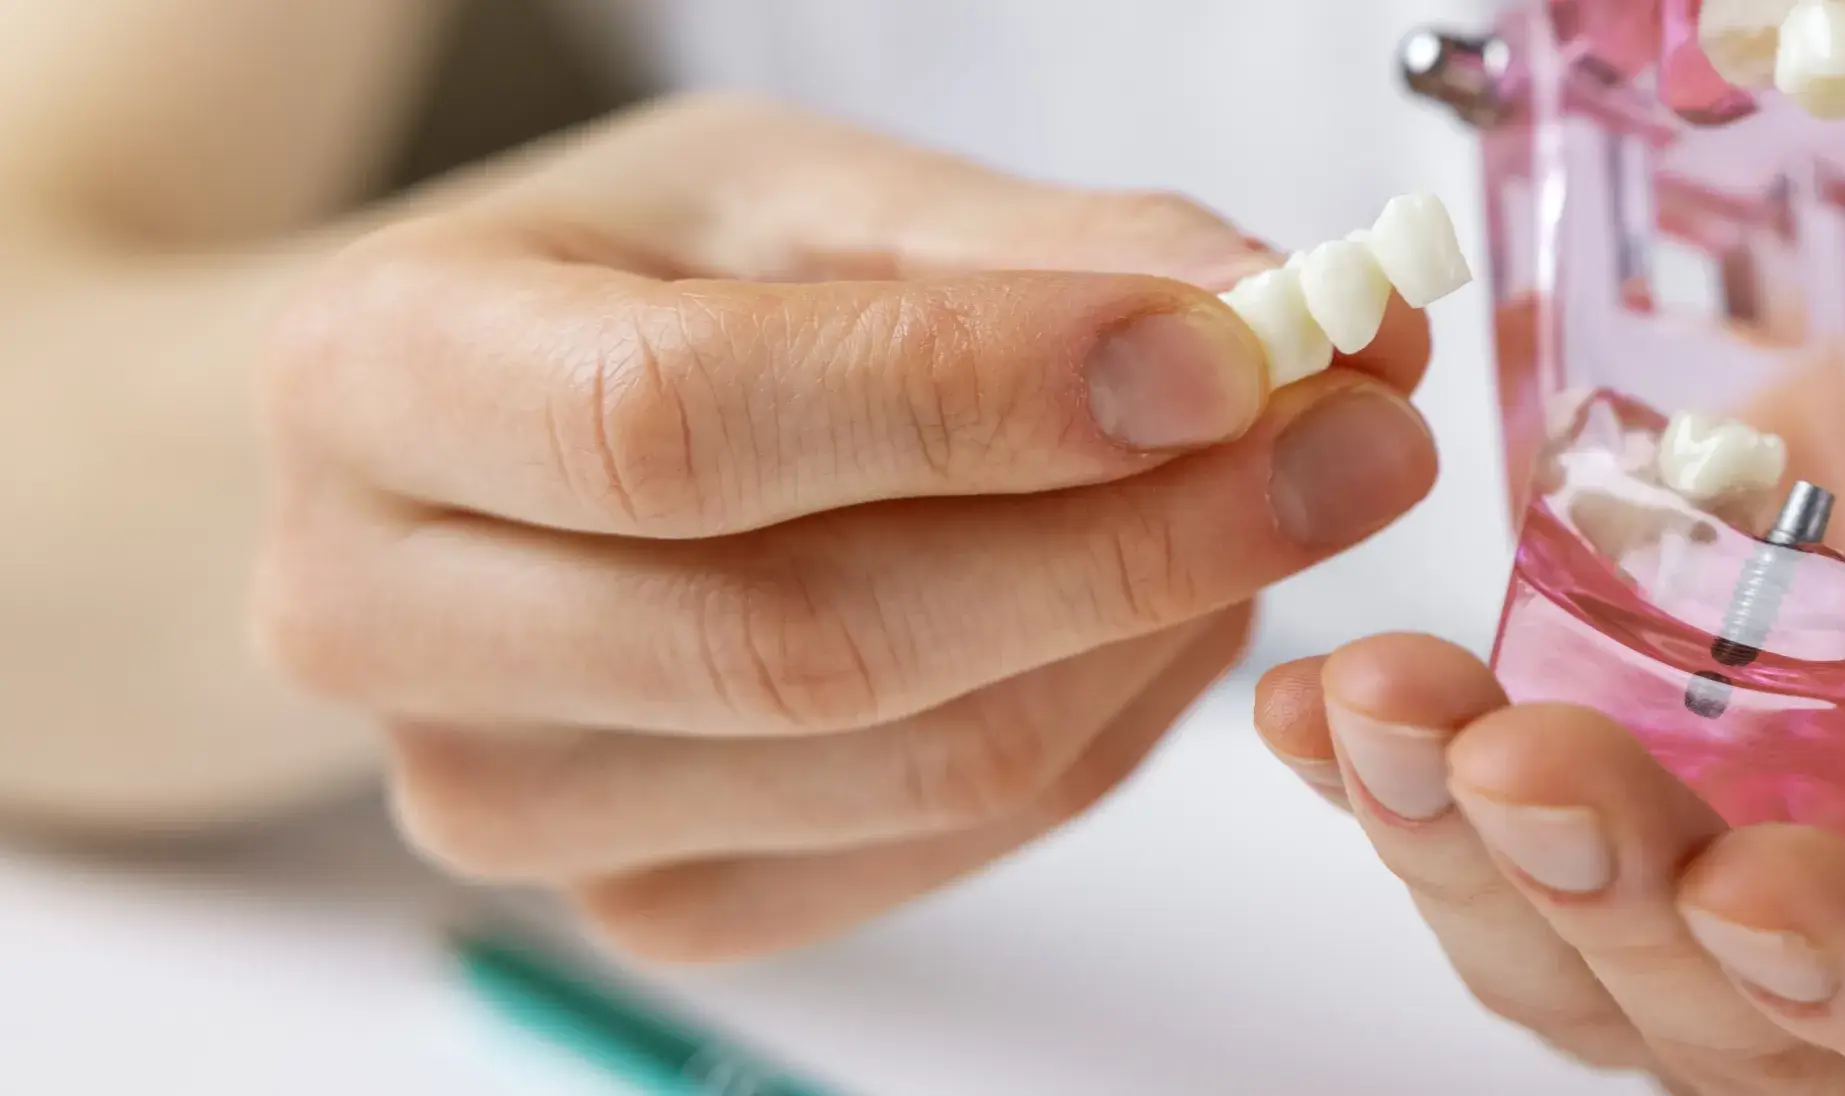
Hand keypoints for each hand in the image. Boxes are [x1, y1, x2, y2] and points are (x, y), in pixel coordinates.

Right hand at [252, 95, 1442, 960]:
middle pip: (815, 636)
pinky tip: (1165, 605)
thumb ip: (1033, 252)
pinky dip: (1106, 721)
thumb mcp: (800, 195)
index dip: (984, 399)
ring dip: (1156, 630)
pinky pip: (943, 845)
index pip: (686, 422)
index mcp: (377, 378)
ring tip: (1282, 494)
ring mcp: (508, 804)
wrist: (482, 450)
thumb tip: (1285, 312)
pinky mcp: (642, 906)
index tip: (1234, 353)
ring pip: (914, 762)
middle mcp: (387, 622)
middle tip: (1366, 438)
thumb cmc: (631, 288)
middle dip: (1143, 538)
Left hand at [1253, 317, 1844, 1092]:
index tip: (1759, 887)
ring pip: (1579, 962)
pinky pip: (1496, 857)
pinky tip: (1328, 711)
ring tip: (1382, 713)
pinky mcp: (1643, 833)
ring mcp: (1752, 929)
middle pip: (1731, 1022)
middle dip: (1610, 896)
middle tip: (1515, 759)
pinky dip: (1398, 787)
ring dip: (1458, 849)